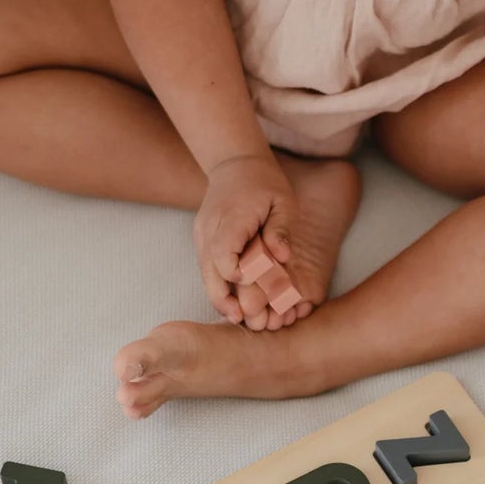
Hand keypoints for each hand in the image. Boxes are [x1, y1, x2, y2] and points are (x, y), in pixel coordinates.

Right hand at [193, 154, 296, 330]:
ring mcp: (202, 236)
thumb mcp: (282, 201)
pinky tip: (234, 304)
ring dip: (220, 298)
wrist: (235, 164)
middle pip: (209, 271)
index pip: (224, 253)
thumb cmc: (265, 184)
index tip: (254, 280)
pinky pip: (208, 270)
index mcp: (230, 217)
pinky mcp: (203, 242)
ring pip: (205, 274)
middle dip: (225, 298)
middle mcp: (209, 229)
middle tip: (244, 319)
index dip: (237, 274)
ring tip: (238, 318)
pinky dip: (219, 287)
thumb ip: (280, 230)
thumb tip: (282, 257)